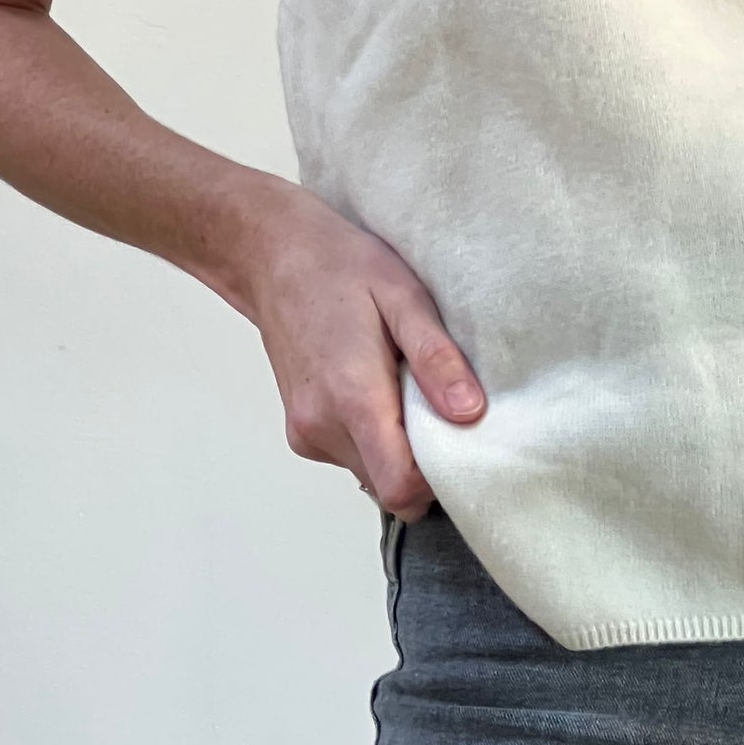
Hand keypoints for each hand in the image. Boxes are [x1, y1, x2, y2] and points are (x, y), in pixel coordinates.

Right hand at [234, 182, 483, 517]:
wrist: (273, 257)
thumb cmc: (341, 267)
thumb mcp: (405, 297)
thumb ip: (437, 359)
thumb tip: (470, 413)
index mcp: (351, 397)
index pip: (400, 487)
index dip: (439, 478)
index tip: (461, 442)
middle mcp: (321, 426)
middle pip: (390, 487)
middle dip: (424, 461)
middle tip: (438, 405)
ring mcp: (306, 433)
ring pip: (372, 475)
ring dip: (399, 448)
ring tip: (403, 387)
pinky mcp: (302, 433)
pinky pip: (354, 458)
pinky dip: (375, 438)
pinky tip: (378, 390)